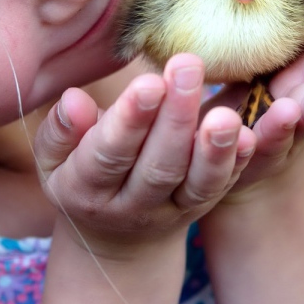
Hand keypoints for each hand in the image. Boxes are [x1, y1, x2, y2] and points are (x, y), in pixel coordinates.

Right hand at [34, 54, 255, 254]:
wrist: (114, 237)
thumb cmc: (80, 175)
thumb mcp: (54, 159)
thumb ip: (61, 131)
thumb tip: (73, 100)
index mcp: (86, 188)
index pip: (109, 153)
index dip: (130, 119)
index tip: (149, 81)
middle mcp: (130, 205)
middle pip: (157, 164)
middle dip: (176, 117)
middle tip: (189, 66)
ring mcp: (169, 210)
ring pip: (195, 183)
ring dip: (214, 148)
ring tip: (226, 113)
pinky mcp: (199, 207)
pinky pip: (219, 188)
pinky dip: (236, 164)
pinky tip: (250, 135)